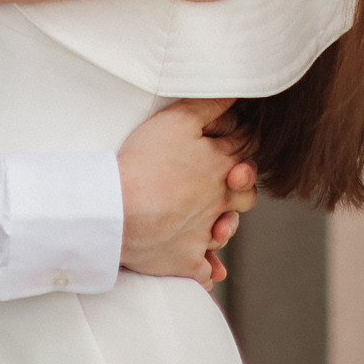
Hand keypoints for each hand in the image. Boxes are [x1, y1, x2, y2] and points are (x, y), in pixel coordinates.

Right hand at [114, 97, 258, 288]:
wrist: (118, 211)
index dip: (243, 138)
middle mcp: (218, 201)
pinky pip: (205, 271)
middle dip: (241, 184)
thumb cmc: (144, 162)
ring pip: (226, 231)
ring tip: (219, 224)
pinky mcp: (186, 261)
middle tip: (231, 179)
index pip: (244, 148)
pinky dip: (210, 270)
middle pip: (245, 193)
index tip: (236, 133)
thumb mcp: (177, 120)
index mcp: (220, 166)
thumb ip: (209, 105)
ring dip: (226, 226)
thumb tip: (237, 91)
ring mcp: (203, 235)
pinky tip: (211, 269)